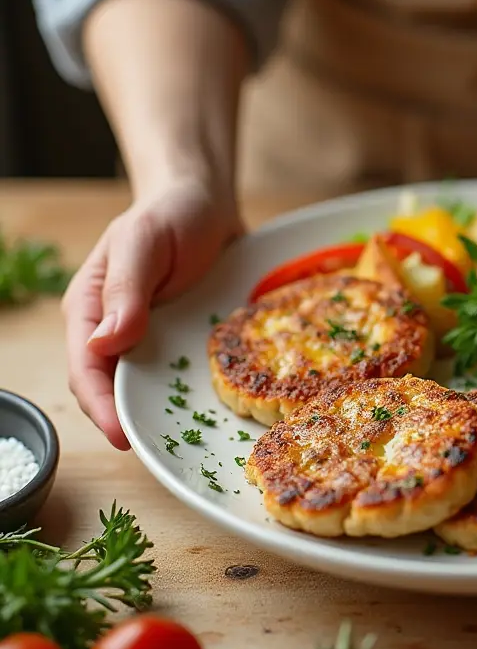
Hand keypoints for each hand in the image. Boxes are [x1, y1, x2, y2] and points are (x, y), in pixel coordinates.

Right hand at [62, 179, 242, 448]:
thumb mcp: (143, 240)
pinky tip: (217, 403)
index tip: (122, 437)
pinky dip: (192, 389)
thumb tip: (103, 343)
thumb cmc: (168, 213)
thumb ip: (126, 290)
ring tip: (192, 440)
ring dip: (164, 412)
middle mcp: (116, 330)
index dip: (101, 407)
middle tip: (166, 449)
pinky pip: (182, 370)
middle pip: (115, 388)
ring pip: (149, 386)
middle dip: (132, 420)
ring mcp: (150, 335)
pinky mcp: (181, 336)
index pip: (86, 369)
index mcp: (91, 309)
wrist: (206, 200)